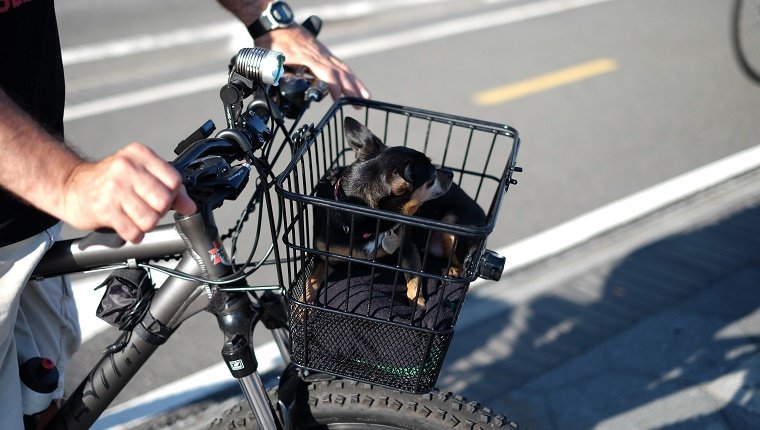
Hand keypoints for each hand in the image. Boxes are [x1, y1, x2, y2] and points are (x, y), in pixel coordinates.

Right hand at [61, 143, 196, 242]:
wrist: (72, 187)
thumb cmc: (109, 181)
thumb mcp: (141, 174)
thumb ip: (169, 188)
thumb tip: (190, 206)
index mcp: (140, 155)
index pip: (174, 180)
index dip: (172, 195)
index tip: (162, 198)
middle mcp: (127, 167)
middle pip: (163, 201)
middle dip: (159, 211)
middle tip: (147, 208)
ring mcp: (114, 188)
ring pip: (150, 219)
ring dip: (145, 225)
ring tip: (135, 217)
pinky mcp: (104, 209)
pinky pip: (133, 232)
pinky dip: (134, 234)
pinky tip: (127, 226)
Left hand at [254, 25, 370, 100]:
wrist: (276, 23)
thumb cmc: (274, 41)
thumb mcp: (273, 58)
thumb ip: (280, 72)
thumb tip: (283, 84)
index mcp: (308, 56)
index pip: (326, 73)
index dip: (334, 86)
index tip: (339, 100)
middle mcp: (320, 55)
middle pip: (340, 72)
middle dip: (351, 90)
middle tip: (359, 106)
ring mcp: (324, 53)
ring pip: (344, 69)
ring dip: (356, 84)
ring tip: (366, 98)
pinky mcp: (324, 54)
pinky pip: (341, 65)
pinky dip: (351, 76)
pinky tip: (355, 84)